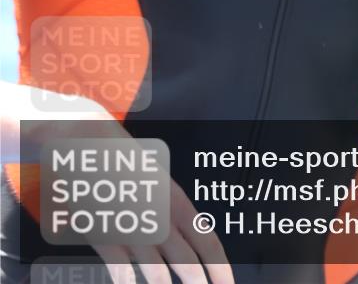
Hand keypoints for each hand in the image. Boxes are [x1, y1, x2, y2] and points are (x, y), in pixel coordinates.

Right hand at [23, 106, 234, 283]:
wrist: (87, 139)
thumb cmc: (125, 163)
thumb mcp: (155, 182)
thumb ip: (170, 212)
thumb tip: (193, 238)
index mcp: (174, 198)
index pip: (206, 237)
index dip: (219, 265)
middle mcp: (157, 212)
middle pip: (186, 259)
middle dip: (198, 281)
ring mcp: (130, 222)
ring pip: (156, 269)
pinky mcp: (102, 229)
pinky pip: (119, 266)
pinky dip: (127, 279)